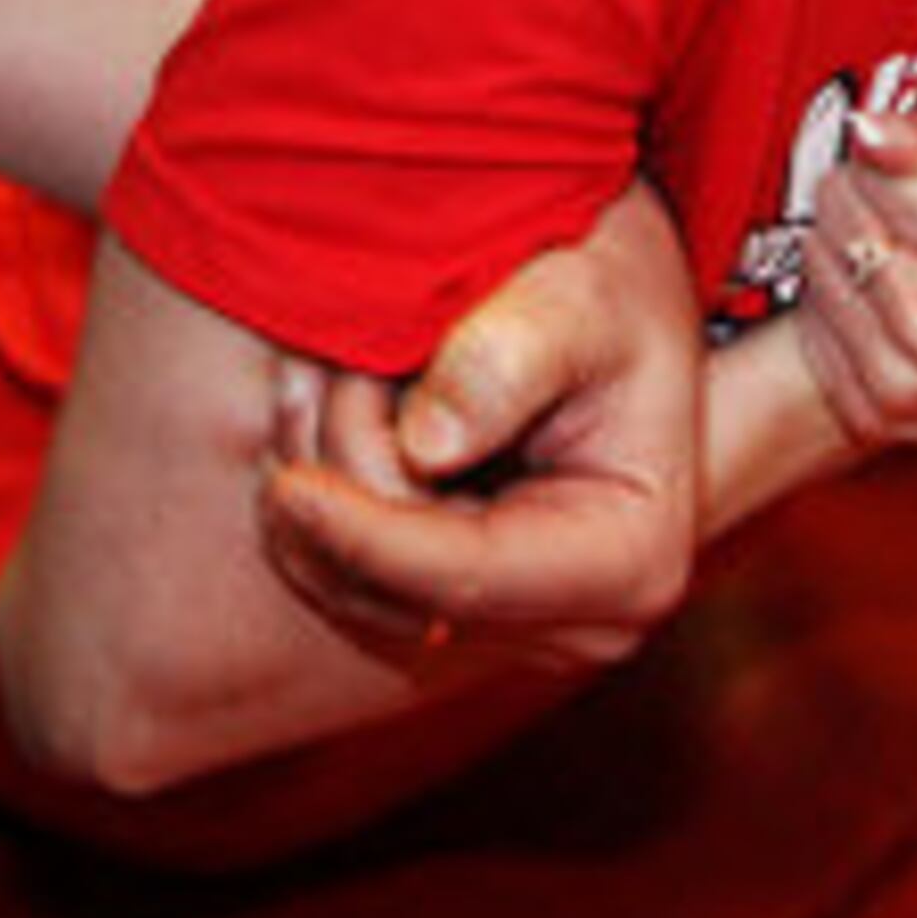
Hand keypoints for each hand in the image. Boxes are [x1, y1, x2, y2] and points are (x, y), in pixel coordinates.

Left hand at [254, 180, 699, 671]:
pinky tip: (318, 417)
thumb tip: (425, 447)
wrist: (626, 316)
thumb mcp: (583, 294)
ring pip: (364, 595)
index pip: (465, 579)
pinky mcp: (468, 609)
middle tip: (331, 363)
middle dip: (342, 488)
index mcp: (628, 559)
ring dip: (321, 495)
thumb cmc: (614, 294)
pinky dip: (323, 513)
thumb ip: (509, 356)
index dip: (365, 537)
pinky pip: (360, 585)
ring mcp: (521, 624)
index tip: (288, 487)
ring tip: (322, 376)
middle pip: (402, 594)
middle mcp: (580, 624)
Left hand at [796, 96, 916, 471]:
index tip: (911, 171)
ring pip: (817, 262)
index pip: (872, 166)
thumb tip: (863, 127)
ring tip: (903, 260)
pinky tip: (885, 307)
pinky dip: (839, 306)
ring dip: (846, 249)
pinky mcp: (872, 414)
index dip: (887, 157)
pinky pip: (812, 326)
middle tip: (909, 216)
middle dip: (863, 195)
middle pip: (837, 209)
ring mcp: (901, 379)